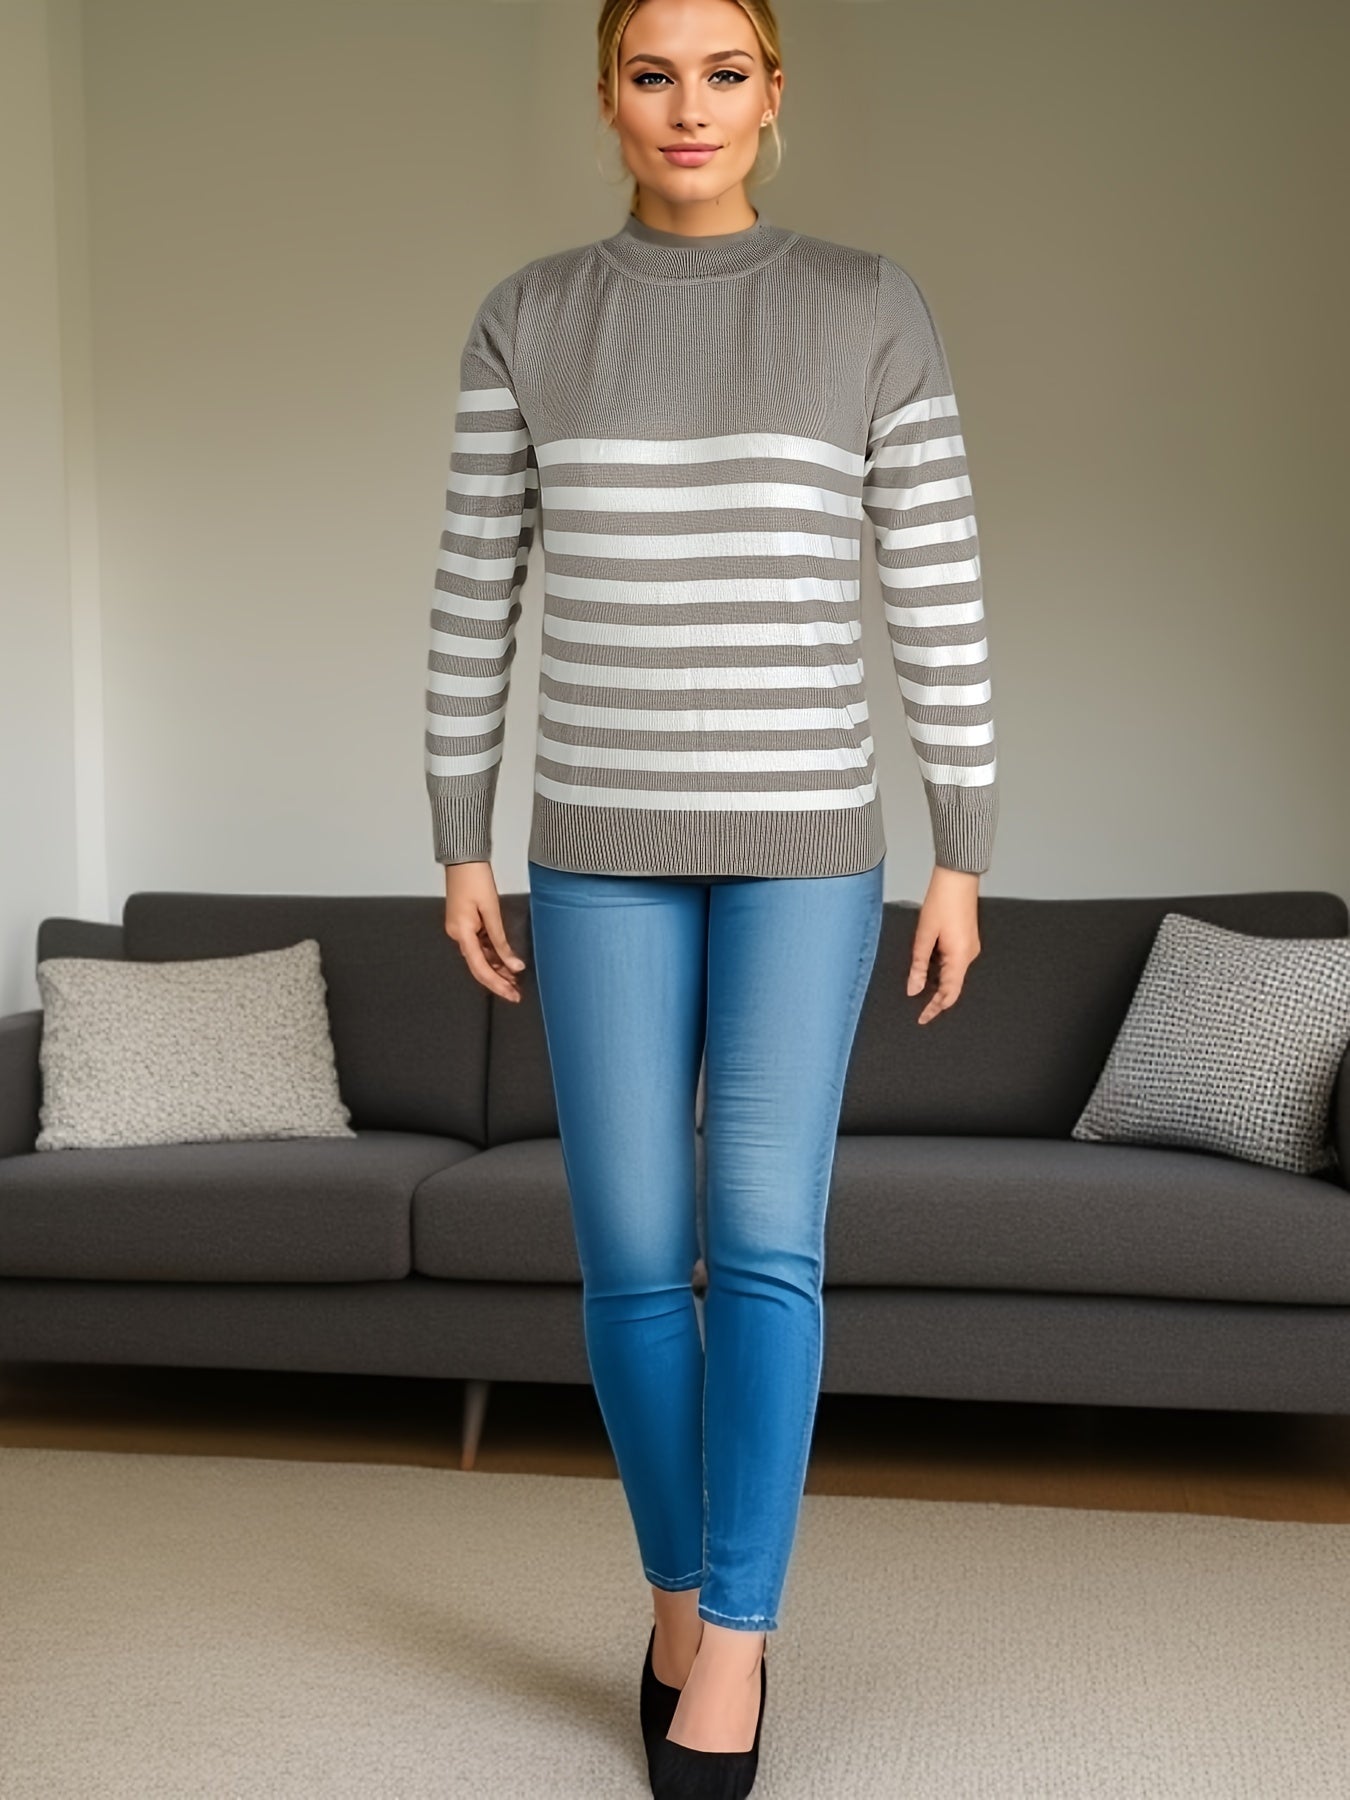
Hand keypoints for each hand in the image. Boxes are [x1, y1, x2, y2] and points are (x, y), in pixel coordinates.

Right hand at [442, 861, 526, 1001]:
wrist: (464, 859)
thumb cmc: (475, 877)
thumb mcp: (492, 910)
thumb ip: (501, 940)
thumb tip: (513, 964)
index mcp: (461, 932)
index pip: (480, 967)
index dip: (496, 983)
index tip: (511, 993)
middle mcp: (457, 934)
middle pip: (479, 966)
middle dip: (498, 981)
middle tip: (516, 993)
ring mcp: (461, 930)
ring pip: (480, 957)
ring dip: (497, 969)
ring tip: (515, 982)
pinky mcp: (466, 924)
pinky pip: (479, 946)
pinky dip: (493, 956)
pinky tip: (506, 964)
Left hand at [906, 865, 981, 1024]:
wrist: (957, 878)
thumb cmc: (941, 901)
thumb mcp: (924, 935)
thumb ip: (919, 965)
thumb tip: (913, 989)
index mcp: (960, 957)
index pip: (949, 994)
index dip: (935, 1009)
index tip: (922, 1018)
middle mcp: (969, 955)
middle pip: (952, 986)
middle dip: (935, 997)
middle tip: (916, 1004)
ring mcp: (970, 948)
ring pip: (952, 974)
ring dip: (936, 980)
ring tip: (918, 981)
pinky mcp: (967, 940)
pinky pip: (954, 962)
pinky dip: (941, 968)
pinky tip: (927, 963)